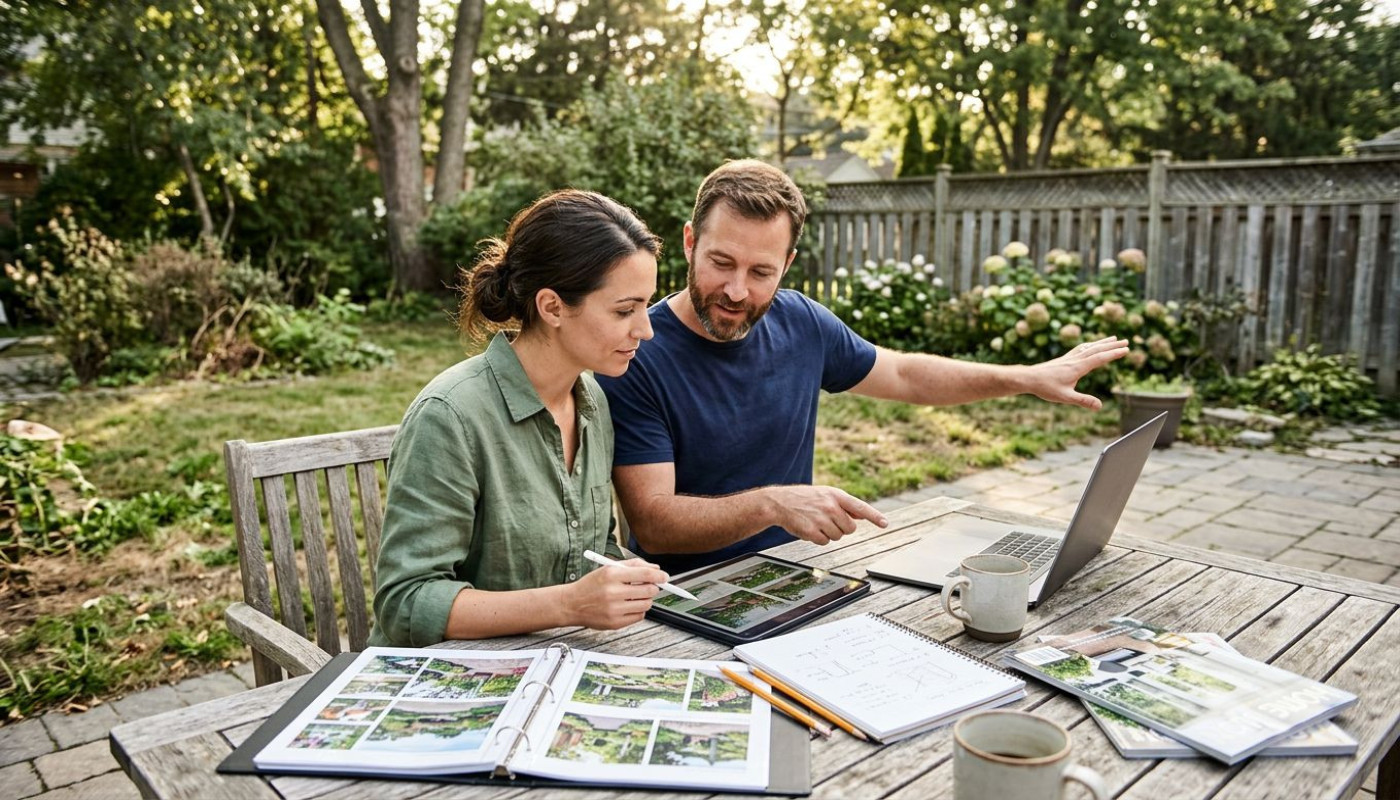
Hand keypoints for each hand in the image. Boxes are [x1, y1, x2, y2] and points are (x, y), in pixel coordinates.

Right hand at [569, 558, 666, 629]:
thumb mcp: (608, 568)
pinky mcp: (615, 623)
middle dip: (653, 587)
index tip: (664, 577)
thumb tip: (655, 568)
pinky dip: (638, 611)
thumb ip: (633, 565)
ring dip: (645, 599)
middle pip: (649, 590)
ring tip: (634, 596)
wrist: (571, 604)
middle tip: (648, 586)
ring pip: (646, 604)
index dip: (659, 575)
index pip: (645, 574)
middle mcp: (613, 592)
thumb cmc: (591, 585)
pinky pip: (639, 617)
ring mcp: (614, 609)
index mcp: (612, 574)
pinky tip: (627, 606)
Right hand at [767, 485, 887, 544]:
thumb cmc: (804, 498)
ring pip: (838, 537)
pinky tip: (810, 528)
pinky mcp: (811, 531)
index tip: (885, 524)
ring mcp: (821, 519)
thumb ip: (845, 505)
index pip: (860, 506)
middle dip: (842, 528)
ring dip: (829, 533)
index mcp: (835, 495)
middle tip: (828, 520)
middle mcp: (830, 506)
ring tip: (816, 522)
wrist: (778, 502)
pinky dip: (818, 539)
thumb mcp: (825, 494)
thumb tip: (863, 514)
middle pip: (850, 528)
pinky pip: (825, 542)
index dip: (874, 516)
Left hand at [1026, 336, 1128, 409]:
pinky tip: (1091, 345)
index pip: (1100, 358)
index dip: (1114, 354)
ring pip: (1089, 347)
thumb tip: (1100, 406)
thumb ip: (1083, 401)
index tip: (1126, 350)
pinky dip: (1090, 344)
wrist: (1028, 378)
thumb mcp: (1065, 397)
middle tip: (1126, 341)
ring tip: (1113, 338)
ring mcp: (1069, 358)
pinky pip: (1080, 348)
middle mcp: (1075, 360)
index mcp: (1078, 367)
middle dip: (1112, 346)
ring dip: (1102, 342)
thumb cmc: (1045, 388)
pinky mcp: (1064, 359)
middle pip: (1097, 350)